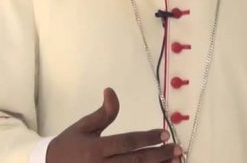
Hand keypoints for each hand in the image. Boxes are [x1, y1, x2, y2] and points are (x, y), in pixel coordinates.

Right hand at [46, 87, 182, 161]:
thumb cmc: (68, 146)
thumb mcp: (84, 126)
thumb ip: (103, 113)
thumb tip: (111, 91)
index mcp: (96, 149)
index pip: (127, 143)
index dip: (147, 138)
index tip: (164, 134)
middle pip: (136, 162)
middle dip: (159, 156)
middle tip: (177, 149)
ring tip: (175, 162)